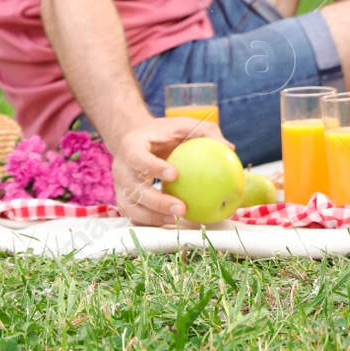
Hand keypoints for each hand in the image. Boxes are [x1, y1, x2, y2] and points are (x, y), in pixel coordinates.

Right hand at [109, 116, 232, 226]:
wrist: (135, 139)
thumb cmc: (164, 132)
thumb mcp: (184, 125)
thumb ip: (206, 132)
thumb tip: (230, 148)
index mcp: (132, 146)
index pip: (138, 158)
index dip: (153, 168)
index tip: (175, 175)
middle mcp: (121, 168)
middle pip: (133, 189)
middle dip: (157, 201)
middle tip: (182, 208)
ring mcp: (119, 186)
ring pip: (131, 207)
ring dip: (154, 216)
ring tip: (179, 219)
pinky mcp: (124, 199)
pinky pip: (134, 215)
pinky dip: (150, 222)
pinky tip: (172, 225)